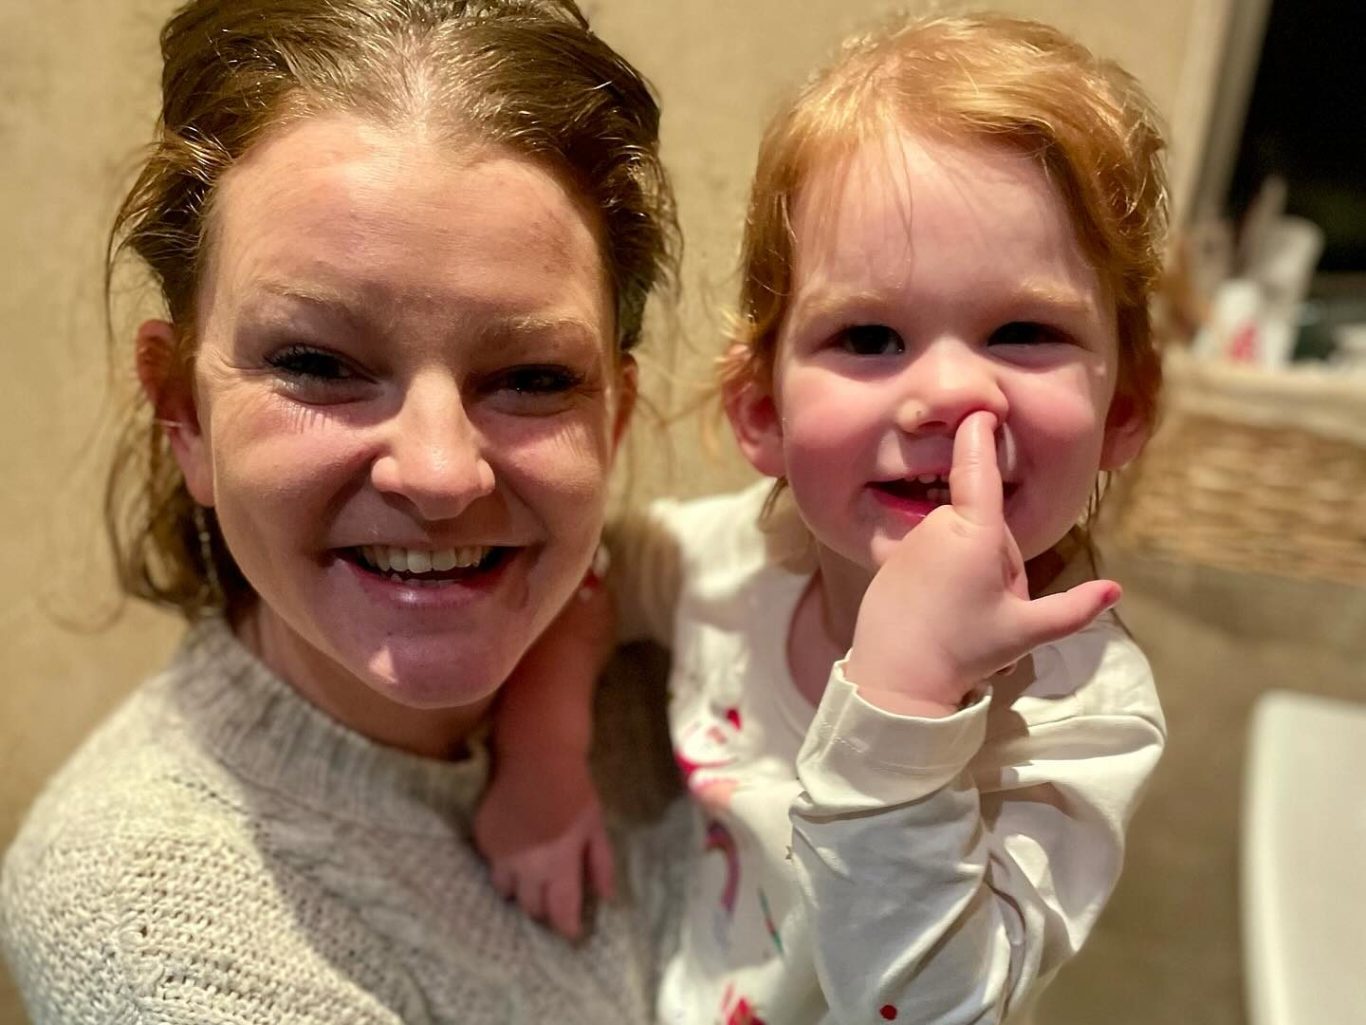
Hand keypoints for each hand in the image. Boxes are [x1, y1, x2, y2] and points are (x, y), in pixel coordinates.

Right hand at [474, 749, 615, 940]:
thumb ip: (601, 864)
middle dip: (545, 908)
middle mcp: (526, 865)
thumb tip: (605, 898)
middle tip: (554, 898)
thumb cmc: (574, 789)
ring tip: (532, 879)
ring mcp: (500, 853)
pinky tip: (518, 852)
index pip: (560, 912)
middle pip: (531, 908)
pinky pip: (493, 868)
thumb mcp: (596, 826)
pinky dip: (505, 868)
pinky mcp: (484, 840)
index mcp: (559, 862)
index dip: (566, 927)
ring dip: (521, 891)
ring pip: (507, 893)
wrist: (535, 755)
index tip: (571, 931)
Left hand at [846, 411, 1119, 715]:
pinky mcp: (893, 558)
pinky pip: (931, 557)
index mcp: (974, 532)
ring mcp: (912, 541)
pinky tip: (939, 614)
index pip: (978, 469)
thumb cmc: (964, 648)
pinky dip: (943, 576)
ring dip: (972, 570)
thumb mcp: (1024, 631)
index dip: (980, 437)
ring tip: (965, 615)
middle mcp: (938, 526)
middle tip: (993, 608)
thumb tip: (1116, 592)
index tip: (981, 410)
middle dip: (998, 560)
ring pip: (959, 545)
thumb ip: (1072, 610)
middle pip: (985, 529)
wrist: (895, 677)